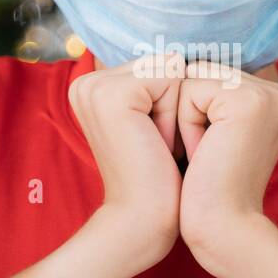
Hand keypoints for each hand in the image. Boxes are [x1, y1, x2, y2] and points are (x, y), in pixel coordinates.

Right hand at [68, 53, 185, 275]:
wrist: (143, 223)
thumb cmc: (160, 179)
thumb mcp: (158, 121)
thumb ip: (160, 83)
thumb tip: (189, 53)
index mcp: (94, 85)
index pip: (160, 63)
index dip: (173, 102)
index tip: (156, 142)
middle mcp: (87, 80)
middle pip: (165, 61)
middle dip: (176, 103)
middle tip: (158, 147)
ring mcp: (95, 86)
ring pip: (170, 67)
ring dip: (177, 109)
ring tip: (158, 147)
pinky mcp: (113, 96)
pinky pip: (171, 78)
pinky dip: (175, 115)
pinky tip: (158, 146)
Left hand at [177, 62, 277, 277]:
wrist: (223, 230)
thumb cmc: (209, 190)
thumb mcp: (214, 132)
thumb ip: (210, 96)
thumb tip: (176, 62)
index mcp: (277, 99)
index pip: (212, 75)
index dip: (194, 111)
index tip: (210, 151)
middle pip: (202, 71)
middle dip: (188, 112)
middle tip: (208, 156)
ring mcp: (269, 95)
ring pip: (193, 77)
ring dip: (184, 117)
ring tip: (206, 154)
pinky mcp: (249, 101)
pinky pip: (189, 90)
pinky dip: (184, 123)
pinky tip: (204, 154)